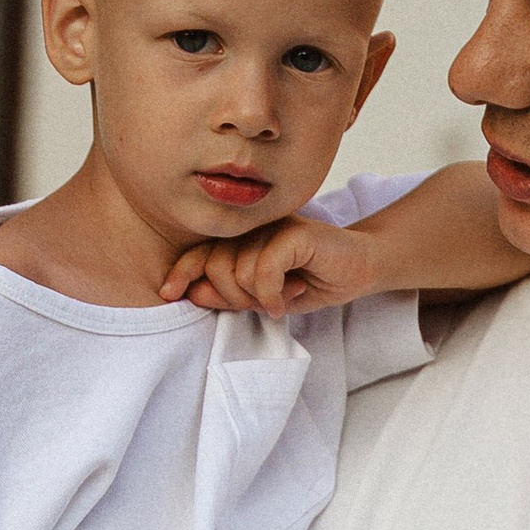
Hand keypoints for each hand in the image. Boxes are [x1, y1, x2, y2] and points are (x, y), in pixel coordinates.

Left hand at [159, 215, 372, 317]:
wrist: (359, 268)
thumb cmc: (311, 280)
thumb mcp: (263, 297)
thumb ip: (229, 294)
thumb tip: (192, 293)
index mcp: (241, 237)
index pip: (200, 252)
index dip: (182, 272)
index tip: (170, 293)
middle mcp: (252, 226)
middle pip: (216, 267)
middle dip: (235, 297)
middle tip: (263, 304)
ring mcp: (273, 225)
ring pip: (239, 271)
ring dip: (261, 297)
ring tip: (283, 296)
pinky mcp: (294, 231)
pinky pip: (263, 270)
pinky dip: (273, 294)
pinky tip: (290, 297)